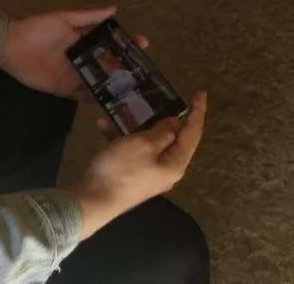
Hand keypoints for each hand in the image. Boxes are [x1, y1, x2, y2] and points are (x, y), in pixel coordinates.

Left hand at [0, 7, 146, 97]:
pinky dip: (97, 99)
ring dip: (115, 85)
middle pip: (109, 64)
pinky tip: (112, 104)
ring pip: (101, 81)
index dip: (127, 43)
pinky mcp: (66, 89)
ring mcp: (76, 75)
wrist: (12, 47)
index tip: (143, 43)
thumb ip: (88, 17)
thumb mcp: (64, 19)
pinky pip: (85, 96)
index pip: (110, 42)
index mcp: (84, 40)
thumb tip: (114, 8)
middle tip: (145, 73)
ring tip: (135, 91)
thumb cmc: (38, 29)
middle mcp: (84, 58)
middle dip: (126, 68)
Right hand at [70, 91, 207, 239]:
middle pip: (174, 139)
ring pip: (150, 143)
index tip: (201, 93)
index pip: (193, 134)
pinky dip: (121, 136)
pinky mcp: (131, 175)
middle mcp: (166, 170)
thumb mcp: (143, 144)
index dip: (198, 112)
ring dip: (138, 125)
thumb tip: (176, 124)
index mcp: (175, 163)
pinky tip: (102, 124)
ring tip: (130, 107)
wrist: (93, 200)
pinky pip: (131, 151)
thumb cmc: (121, 170)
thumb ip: (163, 132)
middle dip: (170, 118)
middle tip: (168, 98)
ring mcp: (148, 174)